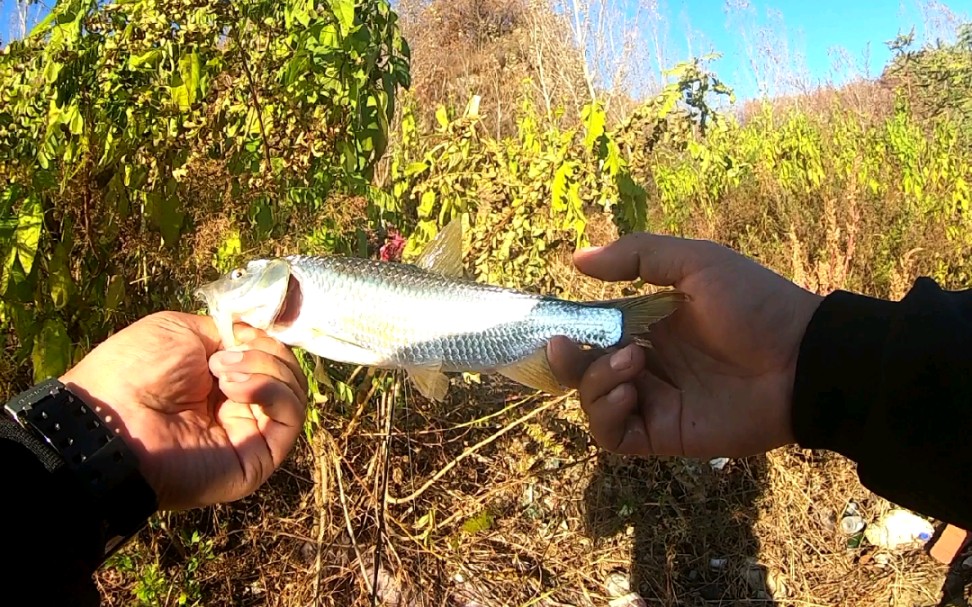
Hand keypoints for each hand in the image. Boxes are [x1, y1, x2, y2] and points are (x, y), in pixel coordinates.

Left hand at [60, 311, 307, 509]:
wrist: (112, 418)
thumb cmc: (136, 371)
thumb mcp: (182, 330)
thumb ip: (226, 332)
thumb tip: (255, 338)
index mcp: (219, 381)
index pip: (268, 357)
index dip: (264, 338)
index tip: (241, 330)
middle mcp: (237, 409)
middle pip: (286, 373)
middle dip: (266, 351)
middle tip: (225, 354)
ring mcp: (249, 436)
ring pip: (293, 393)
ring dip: (267, 369)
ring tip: (223, 372)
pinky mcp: (258, 459)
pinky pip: (290, 418)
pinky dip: (272, 391)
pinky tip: (236, 387)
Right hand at [547, 233, 822, 458]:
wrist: (804, 360)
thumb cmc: (755, 304)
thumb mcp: (698, 262)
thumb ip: (638, 256)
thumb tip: (576, 259)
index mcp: (649, 325)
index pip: (592, 331)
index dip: (570, 329)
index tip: (554, 323)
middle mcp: (646, 363)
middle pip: (583, 369)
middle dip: (568, 360)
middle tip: (561, 346)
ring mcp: (654, 400)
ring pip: (593, 401)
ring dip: (594, 381)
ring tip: (630, 362)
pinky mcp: (663, 434)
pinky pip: (614, 434)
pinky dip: (607, 413)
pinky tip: (629, 390)